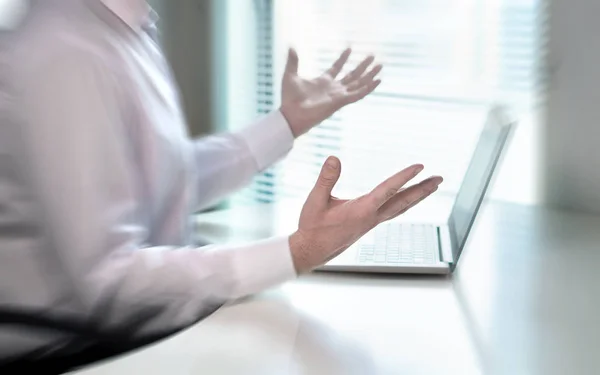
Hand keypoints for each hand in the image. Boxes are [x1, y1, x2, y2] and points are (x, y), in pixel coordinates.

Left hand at [280, 48, 381, 136]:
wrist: (291, 114)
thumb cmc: (289, 99)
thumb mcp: (290, 75)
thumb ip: (293, 61)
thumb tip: (291, 47)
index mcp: (323, 82)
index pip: (336, 68)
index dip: (342, 58)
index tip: (349, 48)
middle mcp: (333, 89)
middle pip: (352, 75)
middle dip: (362, 66)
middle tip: (372, 56)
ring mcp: (339, 95)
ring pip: (359, 83)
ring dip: (369, 75)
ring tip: (380, 65)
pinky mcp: (341, 101)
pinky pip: (358, 94)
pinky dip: (368, 88)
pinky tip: (377, 81)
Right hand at [289, 157, 442, 273]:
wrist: (312, 251)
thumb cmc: (313, 226)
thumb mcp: (315, 200)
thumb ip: (326, 179)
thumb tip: (334, 157)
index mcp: (362, 210)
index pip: (388, 190)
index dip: (405, 177)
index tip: (420, 166)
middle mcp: (372, 217)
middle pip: (404, 201)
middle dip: (422, 189)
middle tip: (439, 178)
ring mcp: (372, 222)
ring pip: (401, 207)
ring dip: (417, 196)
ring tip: (431, 186)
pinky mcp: (369, 224)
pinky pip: (393, 211)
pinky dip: (405, 203)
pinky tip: (407, 199)